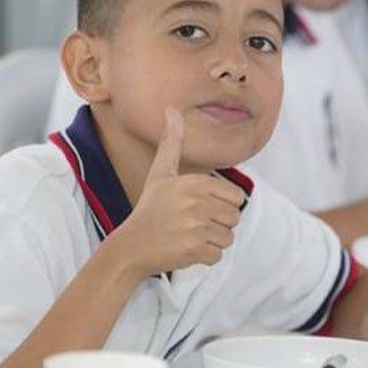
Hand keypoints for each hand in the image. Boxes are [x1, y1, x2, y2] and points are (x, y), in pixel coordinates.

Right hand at [115, 108, 246, 274]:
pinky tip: (185, 249)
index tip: (198, 208)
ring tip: (188, 236)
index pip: (236, 197)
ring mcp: (195, 226)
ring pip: (228, 238)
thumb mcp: (161, 173)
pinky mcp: (193, 249)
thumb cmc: (150, 209)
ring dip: (211, 242)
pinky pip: (217, 256)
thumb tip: (171, 110)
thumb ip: (171, 143)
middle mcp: (197, 202)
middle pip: (234, 218)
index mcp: (196, 182)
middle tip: (192, 224)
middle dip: (217, 225)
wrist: (130, 246)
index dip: (220, 205)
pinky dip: (204, 257)